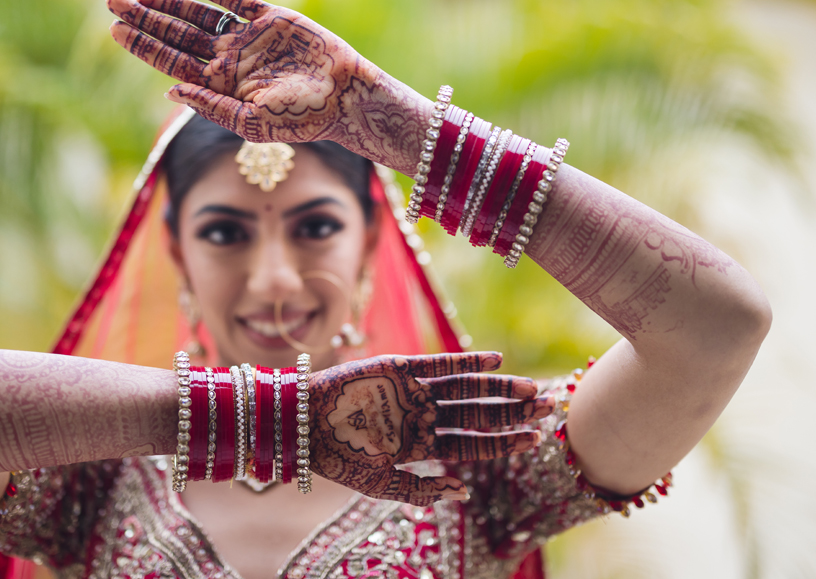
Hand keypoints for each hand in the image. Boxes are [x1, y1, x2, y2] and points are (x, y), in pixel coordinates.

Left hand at [105, 0, 432, 174]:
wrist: (345, 97)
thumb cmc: (302, 118)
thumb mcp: (251, 122)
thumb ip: (211, 107)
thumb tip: (170, 89)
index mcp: (220, 86)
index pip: (172, 62)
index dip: (143, 45)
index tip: (115, 30)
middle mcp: (229, 61)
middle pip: (176, 37)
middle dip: (144, 20)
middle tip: (111, 1)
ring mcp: (249, 39)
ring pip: (199, 17)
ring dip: (169, 5)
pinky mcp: (272, 18)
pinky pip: (237, 2)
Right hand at [306, 352, 552, 505]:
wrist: (302, 426)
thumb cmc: (337, 458)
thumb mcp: (380, 483)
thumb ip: (420, 487)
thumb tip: (462, 489)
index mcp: (421, 446)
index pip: (473, 444)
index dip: (505, 441)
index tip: (537, 438)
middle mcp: (423, 417)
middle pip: (478, 414)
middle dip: (513, 412)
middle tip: (549, 406)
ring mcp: (413, 392)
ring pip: (466, 389)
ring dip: (499, 388)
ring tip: (531, 388)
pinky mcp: (399, 368)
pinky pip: (439, 364)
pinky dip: (467, 362)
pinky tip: (495, 361)